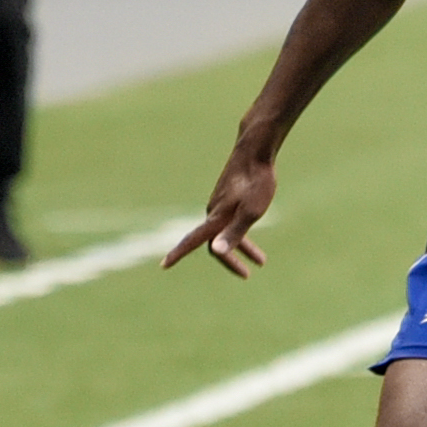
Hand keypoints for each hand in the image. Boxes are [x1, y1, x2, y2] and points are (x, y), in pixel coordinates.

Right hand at [162, 152, 275, 278]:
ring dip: (242, 247)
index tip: (164, 265)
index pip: (193, 241)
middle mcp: (213, 211)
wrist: (256, 151)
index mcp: (216, 217)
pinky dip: (241, 232)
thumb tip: (216, 251)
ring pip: (225, 231)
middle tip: (245, 275)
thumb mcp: (251, 211)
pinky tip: (253, 225)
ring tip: (261, 261)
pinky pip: (230, 220)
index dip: (178, 254)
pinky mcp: (228, 196)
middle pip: (214, 243)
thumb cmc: (256, 181)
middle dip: (230, 260)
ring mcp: (219, 203)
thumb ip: (235, 232)